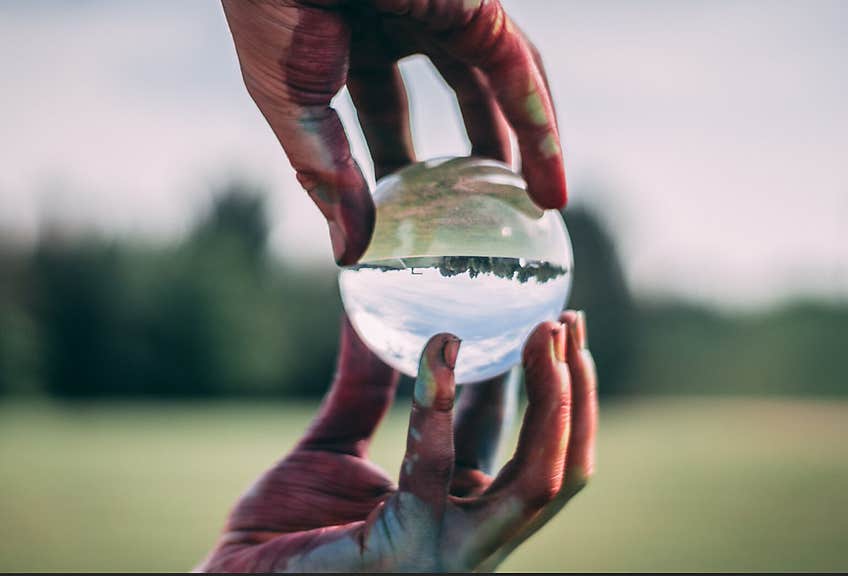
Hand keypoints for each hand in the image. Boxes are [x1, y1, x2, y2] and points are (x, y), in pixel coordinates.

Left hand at [198, 310, 595, 571]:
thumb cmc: (285, 528)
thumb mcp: (336, 442)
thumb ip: (363, 382)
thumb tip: (363, 306)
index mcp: (461, 508)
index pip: (526, 440)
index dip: (548, 382)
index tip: (551, 320)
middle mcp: (472, 534)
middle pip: (558, 464)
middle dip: (573, 389)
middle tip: (566, 320)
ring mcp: (450, 551)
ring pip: (538, 480)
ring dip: (551, 402)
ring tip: (540, 334)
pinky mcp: (408, 551)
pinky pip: (434, 471)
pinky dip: (438, 409)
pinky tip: (438, 351)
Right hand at [221, 0, 566, 264]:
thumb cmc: (271, 10)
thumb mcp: (291, 104)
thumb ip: (326, 175)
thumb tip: (350, 254)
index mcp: (353, 43)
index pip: (386, 113)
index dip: (400, 162)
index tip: (411, 215)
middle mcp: (404, 26)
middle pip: (458, 96)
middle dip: (474, 151)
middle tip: (487, 208)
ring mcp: (445, 14)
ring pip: (499, 87)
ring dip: (524, 146)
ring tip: (540, 206)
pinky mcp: (478, 8)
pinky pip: (521, 72)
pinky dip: (540, 128)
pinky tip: (551, 185)